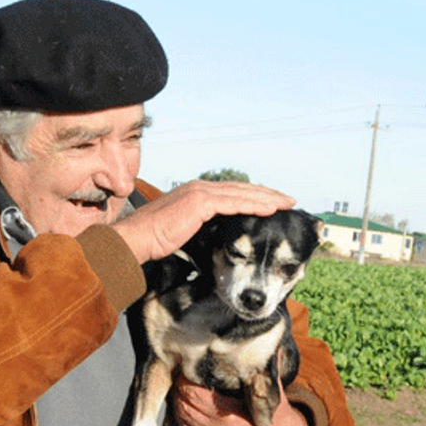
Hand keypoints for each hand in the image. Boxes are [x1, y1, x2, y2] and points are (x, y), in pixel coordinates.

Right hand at [111, 180, 293, 262]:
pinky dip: (254, 205)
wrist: (137, 238)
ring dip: (267, 198)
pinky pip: (235, 203)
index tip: (273, 203)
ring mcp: (201, 193)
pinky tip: (270, 210)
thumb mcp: (183, 229)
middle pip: (242, 189)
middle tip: (288, 200)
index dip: (254, 196)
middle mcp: (200, 187)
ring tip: (286, 203)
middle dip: (267, 194)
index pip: (232, 192)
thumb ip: (200, 225)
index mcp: (196, 192)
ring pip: (242, 193)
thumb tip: (215, 236)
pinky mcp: (201, 202)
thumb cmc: (154, 239)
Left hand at [169, 378, 307, 425]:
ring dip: (179, 405)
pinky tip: (190, 409)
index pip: (193, 395)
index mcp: (230, 420)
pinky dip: (185, 421)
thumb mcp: (272, 391)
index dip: (185, 380)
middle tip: (180, 376)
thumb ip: (263, 368)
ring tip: (183, 390)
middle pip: (183, 407)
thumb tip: (262, 338)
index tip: (186, 368)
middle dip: (179, 390)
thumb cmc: (275, 416)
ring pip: (181, 422)